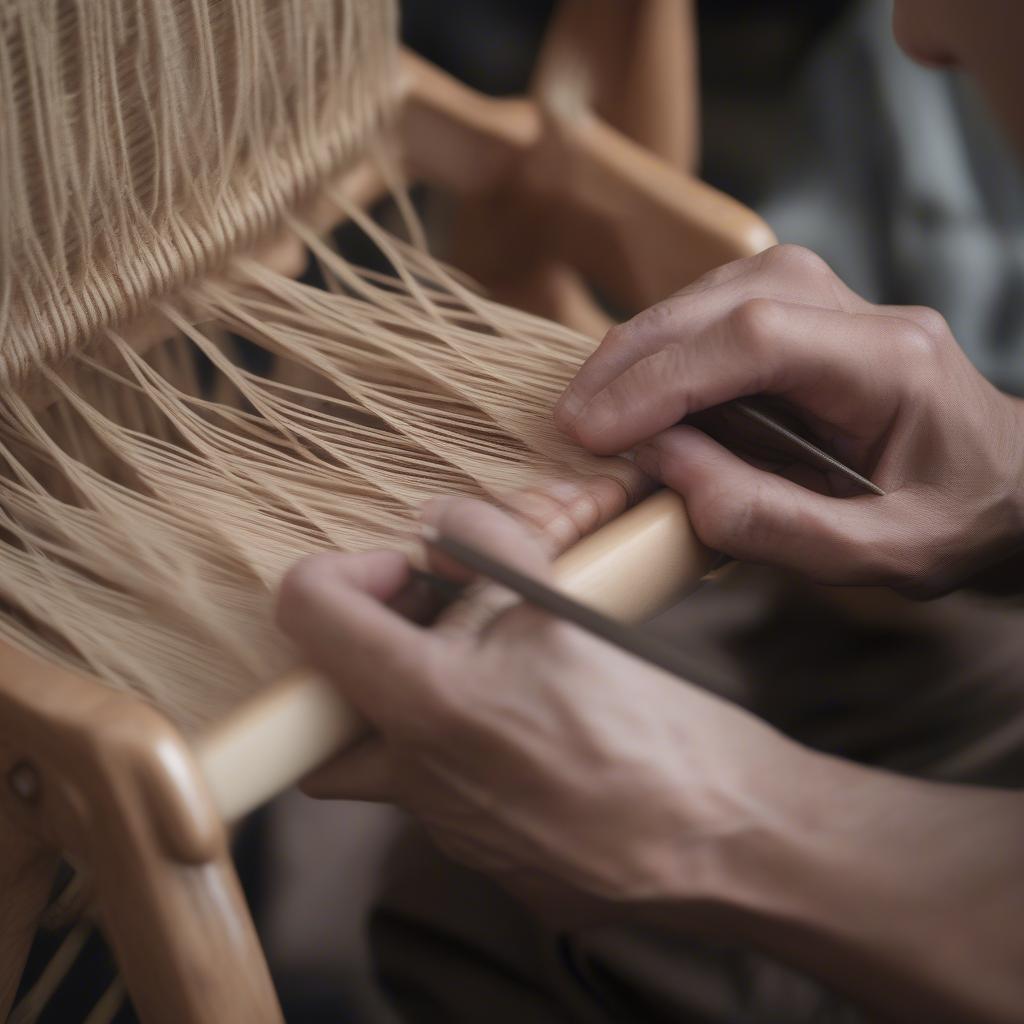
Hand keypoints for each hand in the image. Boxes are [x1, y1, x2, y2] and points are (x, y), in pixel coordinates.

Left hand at [276, 497, 798, 921]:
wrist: (731, 840)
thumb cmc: (656, 727)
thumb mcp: (568, 607)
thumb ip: (488, 548)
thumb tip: (444, 519)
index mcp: (426, 702)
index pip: (309, 613)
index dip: (343, 571)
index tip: (403, 571)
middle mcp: (418, 778)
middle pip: (329, 708)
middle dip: (365, 655)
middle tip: (428, 626)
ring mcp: (451, 831)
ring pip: (389, 756)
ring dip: (419, 703)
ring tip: (499, 673)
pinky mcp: (492, 862)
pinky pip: (450, 797)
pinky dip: (469, 753)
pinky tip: (540, 734)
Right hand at [554, 245, 1023, 593]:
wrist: (1010, 485)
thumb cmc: (955, 522)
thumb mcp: (876, 555)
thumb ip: (768, 520)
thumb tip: (664, 468)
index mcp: (892, 365)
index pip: (756, 340)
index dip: (663, 378)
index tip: (596, 428)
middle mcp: (863, 313)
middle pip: (726, 299)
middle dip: (634, 356)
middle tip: (574, 418)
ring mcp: (836, 302)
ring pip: (716, 293)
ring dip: (644, 346)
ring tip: (595, 405)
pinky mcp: (808, 315)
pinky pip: (721, 311)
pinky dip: (668, 347)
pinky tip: (639, 386)